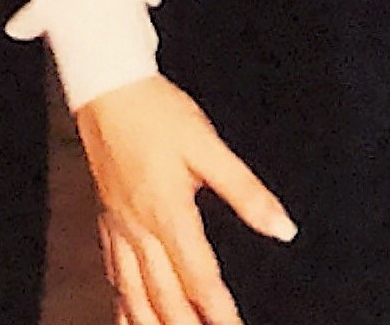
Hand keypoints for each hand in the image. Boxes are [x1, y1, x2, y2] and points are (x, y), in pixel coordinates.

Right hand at [75, 74, 294, 324]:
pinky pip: (113, 274)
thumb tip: (283, 227)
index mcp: (169, 213)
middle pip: (163, 296)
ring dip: (150, 323)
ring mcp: (119, 227)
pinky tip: (130, 312)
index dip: (218, 311)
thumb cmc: (158, 114)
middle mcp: (140, 229)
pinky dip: (123, 302)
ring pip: (133, 292)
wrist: (106, 88)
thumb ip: (246, 191)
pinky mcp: (108, 220)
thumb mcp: (209, 146)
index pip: (198, 276)